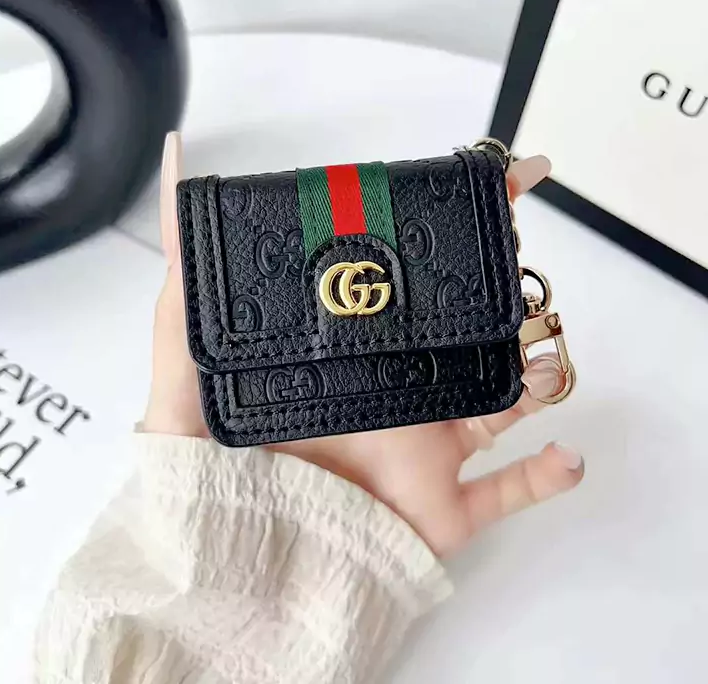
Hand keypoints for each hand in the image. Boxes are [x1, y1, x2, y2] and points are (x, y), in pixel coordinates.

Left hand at [143, 134, 583, 557]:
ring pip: (502, 406)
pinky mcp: (440, 511)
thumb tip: (175, 172)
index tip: (492, 182)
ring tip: (543, 360)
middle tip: (519, 266)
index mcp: (352, 362)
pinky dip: (546, 476)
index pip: (409, 287)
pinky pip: (508, 493)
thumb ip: (185, 284)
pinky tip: (569, 454)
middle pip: (467, 337)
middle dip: (504, 297)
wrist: (228, 573)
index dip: (451, 235)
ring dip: (538, 378)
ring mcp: (425, 452)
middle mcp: (395, 397)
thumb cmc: (203, 473)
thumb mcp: (184, 370)